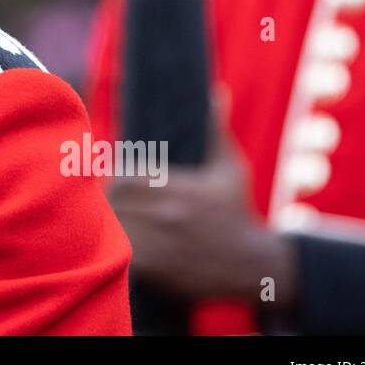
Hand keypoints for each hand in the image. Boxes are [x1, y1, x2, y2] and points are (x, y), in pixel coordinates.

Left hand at [108, 104, 298, 310]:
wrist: (258, 268)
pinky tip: (117, 252)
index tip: (118, 187)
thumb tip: (217, 93)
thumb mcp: (231, 171)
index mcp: (177, 187)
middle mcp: (167, 213)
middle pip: (113, 203)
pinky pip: (120, 258)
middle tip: (107, 206)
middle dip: (106, 203)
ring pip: (113, 229)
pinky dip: (114, 254)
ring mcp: (162, 244)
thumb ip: (217, 132)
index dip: (115, 182)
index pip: (123, 178)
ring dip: (106, 227)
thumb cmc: (239, 213)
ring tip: (107, 227)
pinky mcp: (158, 271)